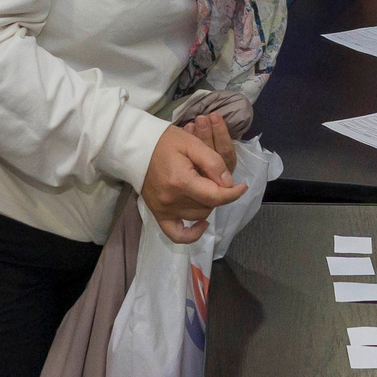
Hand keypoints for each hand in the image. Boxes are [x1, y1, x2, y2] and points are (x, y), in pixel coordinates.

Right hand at [141, 113, 245, 243]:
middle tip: (213, 178)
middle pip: (208, 206)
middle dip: (217, 193)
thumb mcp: (191, 143)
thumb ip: (212, 162)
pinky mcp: (158, 214)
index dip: (232, 193)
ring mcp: (164, 210)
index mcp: (181, 181)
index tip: (242, 186)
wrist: (135, 147)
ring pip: (198, 216)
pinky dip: (192, 234)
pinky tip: (202, 224)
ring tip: (204, 188)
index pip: (215, 196)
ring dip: (207, 205)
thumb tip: (228, 183)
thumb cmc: (164, 141)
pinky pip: (177, 235)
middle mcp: (172, 200)